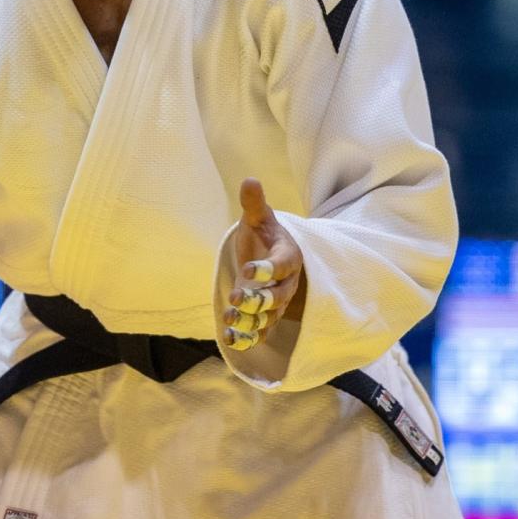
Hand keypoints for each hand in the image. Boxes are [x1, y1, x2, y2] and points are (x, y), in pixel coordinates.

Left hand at [222, 177, 304, 350]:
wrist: (272, 256)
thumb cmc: (264, 235)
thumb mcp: (259, 218)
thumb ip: (254, 203)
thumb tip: (250, 179)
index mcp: (287, 257)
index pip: (280, 266)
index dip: (265, 270)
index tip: (246, 270)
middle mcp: (286, 284)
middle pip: (277, 297)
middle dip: (258, 299)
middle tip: (236, 296)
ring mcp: (277, 304)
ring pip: (268, 317)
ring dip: (249, 321)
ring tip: (229, 318)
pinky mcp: (265, 318)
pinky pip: (261, 332)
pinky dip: (247, 338)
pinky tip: (229, 339)